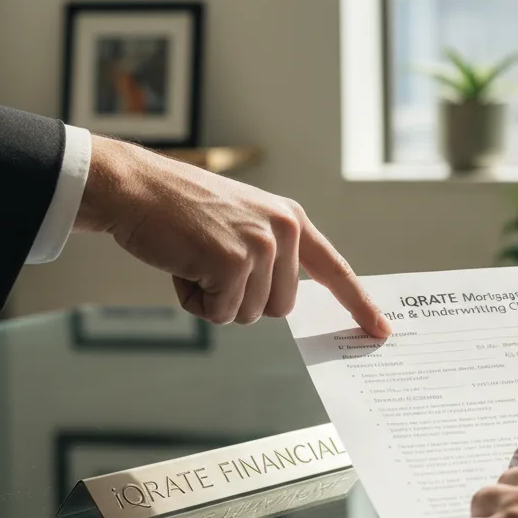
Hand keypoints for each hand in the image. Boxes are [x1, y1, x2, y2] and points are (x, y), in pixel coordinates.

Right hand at [76, 136, 389, 332]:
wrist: (137, 188)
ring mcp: (261, 245)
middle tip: (211, 263)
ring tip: (194, 258)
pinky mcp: (234, 262)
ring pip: (249, 314)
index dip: (357, 302)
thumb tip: (284, 301)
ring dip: (215, 299)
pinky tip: (182, 264)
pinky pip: (220, 313)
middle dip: (242, 299)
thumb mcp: (242, 221)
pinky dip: (195, 301)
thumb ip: (271, 254)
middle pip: (280, 307)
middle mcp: (284, 229)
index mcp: (291, 219)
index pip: (333, 268)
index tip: (380, 329)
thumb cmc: (180, 211)